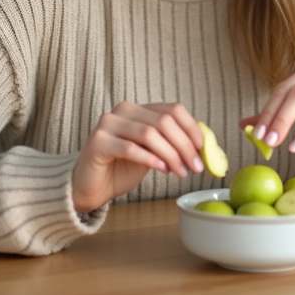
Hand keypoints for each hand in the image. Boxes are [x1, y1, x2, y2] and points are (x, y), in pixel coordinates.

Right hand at [71, 102, 204, 212]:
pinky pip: (131, 148)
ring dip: (170, 155)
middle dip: (184, 145)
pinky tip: (162, 169)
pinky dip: (150, 159)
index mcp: (139, 109)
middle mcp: (123, 110)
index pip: (172, 109)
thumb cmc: (122, 168)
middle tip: (196, 166)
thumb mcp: (153, 153)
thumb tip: (204, 147)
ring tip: (180, 172)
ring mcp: (109, 124)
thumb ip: (171, 144)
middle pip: (164, 121)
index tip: (203, 148)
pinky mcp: (98, 142)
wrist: (91, 186)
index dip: (191, 128)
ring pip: (149, 134)